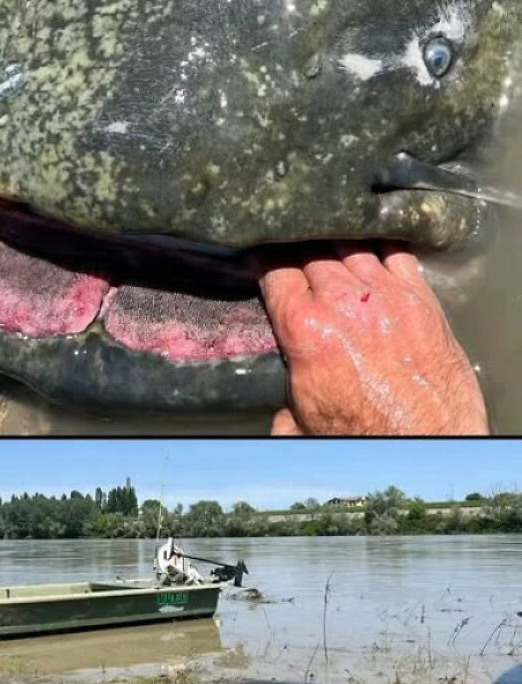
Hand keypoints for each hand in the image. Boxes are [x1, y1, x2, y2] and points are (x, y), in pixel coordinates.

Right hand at [256, 242, 488, 435]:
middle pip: (311, 249)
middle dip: (297, 246)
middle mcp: (343, 304)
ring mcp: (385, 296)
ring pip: (351, 243)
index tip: (261, 255)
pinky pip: (396, 250)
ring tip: (327, 241)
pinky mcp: (420, 297)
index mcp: (306, 330)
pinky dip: (379, 242)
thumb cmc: (365, 435)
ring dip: (335, 240)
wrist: (424, 441)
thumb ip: (280, 397)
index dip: (264, 258)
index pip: (274, 270)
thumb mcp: (298, 423)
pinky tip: (370, 243)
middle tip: (291, 248)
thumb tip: (275, 400)